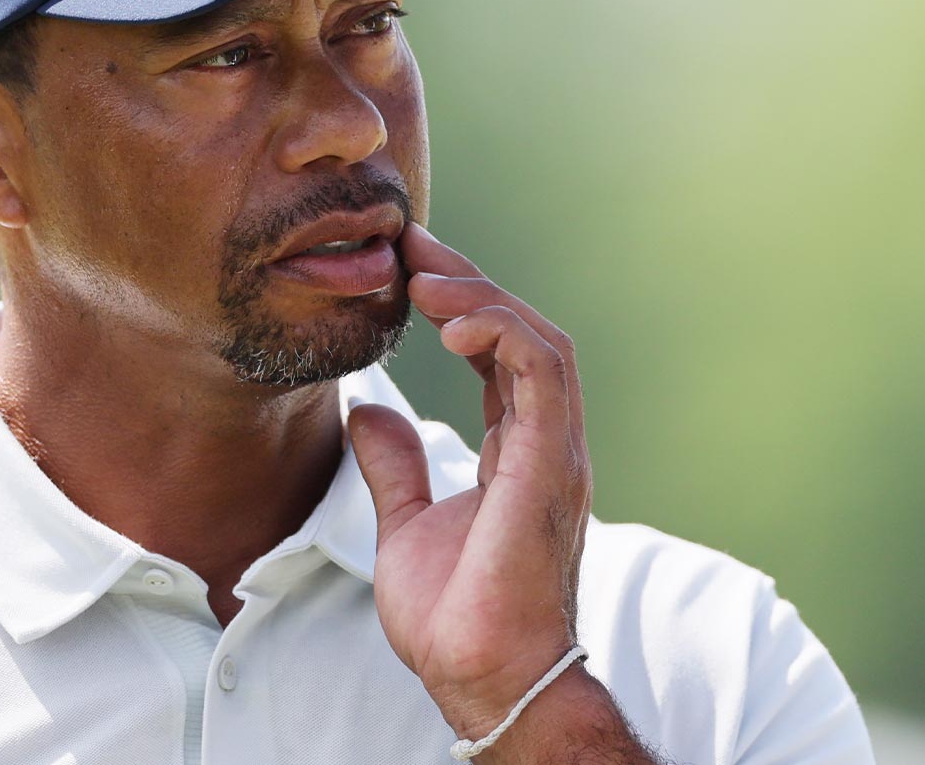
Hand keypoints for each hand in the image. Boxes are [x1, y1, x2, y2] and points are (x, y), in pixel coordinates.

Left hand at [348, 222, 591, 742]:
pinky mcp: (552, 464)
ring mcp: (556, 452)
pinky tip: (452, 321)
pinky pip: (542, 372)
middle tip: (411, 247)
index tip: (407, 268)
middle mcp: (546, 444)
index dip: (459, 305)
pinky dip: (502, 332)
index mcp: (518, 455)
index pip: (500, 356)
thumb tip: (369, 412)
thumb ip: (396, 466)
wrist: (481, 678)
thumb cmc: (455, 619)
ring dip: (484, 298)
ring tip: (426, 278)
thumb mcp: (405, 525)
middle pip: (524, 333)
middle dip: (468, 281)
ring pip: (541, 340)